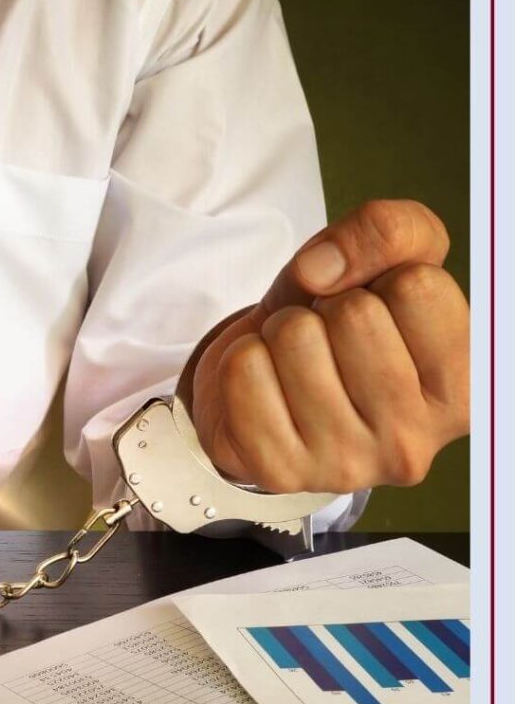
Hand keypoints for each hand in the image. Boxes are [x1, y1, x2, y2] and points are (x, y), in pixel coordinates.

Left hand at [189, 200, 468, 493]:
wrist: (266, 390)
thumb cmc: (338, 328)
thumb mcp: (384, 263)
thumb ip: (388, 231)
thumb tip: (320, 269)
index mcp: (462, 392)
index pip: (417, 287)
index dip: (379, 279)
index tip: (375, 310)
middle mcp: (415, 442)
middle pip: (353, 315)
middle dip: (325, 307)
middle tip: (325, 341)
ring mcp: (346, 465)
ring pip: (294, 338)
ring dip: (280, 333)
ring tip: (294, 363)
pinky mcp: (279, 472)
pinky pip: (243, 370)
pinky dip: (242, 359)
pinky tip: (264, 386)